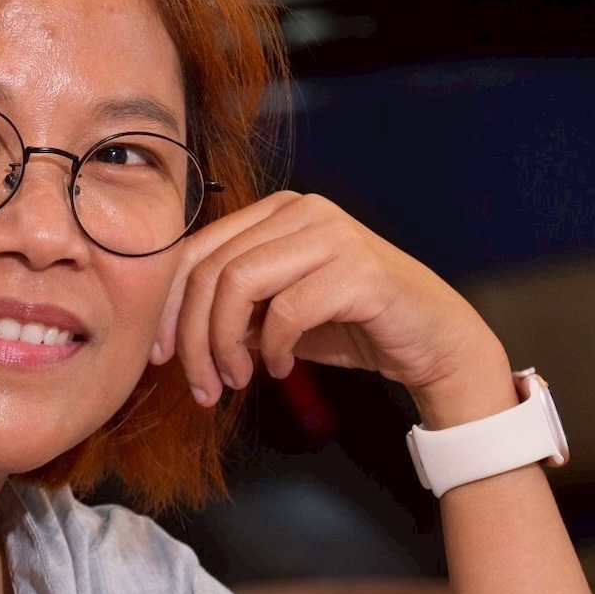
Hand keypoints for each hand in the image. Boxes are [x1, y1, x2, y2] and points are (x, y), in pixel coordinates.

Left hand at [151, 191, 511, 427]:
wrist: (431, 340)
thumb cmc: (352, 324)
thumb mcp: (277, 314)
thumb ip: (233, 310)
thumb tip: (175, 335)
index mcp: (276, 212)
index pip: (196, 250)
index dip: (170, 307)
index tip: (163, 356)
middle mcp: (302, 210)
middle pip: (211, 270)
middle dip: (194, 336)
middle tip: (202, 384)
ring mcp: (332, 235)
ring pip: (239, 284)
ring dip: (226, 344)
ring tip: (236, 379)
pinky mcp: (358, 270)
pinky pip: (288, 310)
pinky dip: (275, 348)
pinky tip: (282, 367)